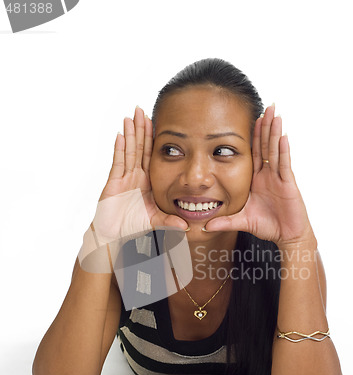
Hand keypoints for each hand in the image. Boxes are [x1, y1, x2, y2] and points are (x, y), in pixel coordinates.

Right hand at [94, 106, 188, 241]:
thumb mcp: (155, 222)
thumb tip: (187, 226)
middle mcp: (136, 176)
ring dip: (130, 133)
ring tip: (131, 116)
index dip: (153, 139)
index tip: (156, 122)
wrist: (113, 235)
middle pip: (139, 147)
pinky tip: (120, 135)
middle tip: (142, 109)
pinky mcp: (114, 183)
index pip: (151, 155)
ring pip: (129, 151)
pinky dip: (119, 149)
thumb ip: (170, 222)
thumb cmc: (131, 227)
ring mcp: (124, 178)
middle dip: (141, 129)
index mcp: (147, 181)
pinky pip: (118, 163)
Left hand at [203, 104, 315, 247]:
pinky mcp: (288, 184)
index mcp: (257, 179)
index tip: (250, 119)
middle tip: (265, 107)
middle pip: (266, 146)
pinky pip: (284, 164)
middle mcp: (268, 175)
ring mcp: (279, 178)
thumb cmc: (267, 226)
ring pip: (276, 150)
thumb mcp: (241, 221)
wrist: (286, 236)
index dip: (253, 136)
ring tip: (274, 113)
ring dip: (274, 132)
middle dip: (265, 126)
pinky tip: (283, 135)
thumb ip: (224, 221)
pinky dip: (284, 150)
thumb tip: (204, 226)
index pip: (254, 153)